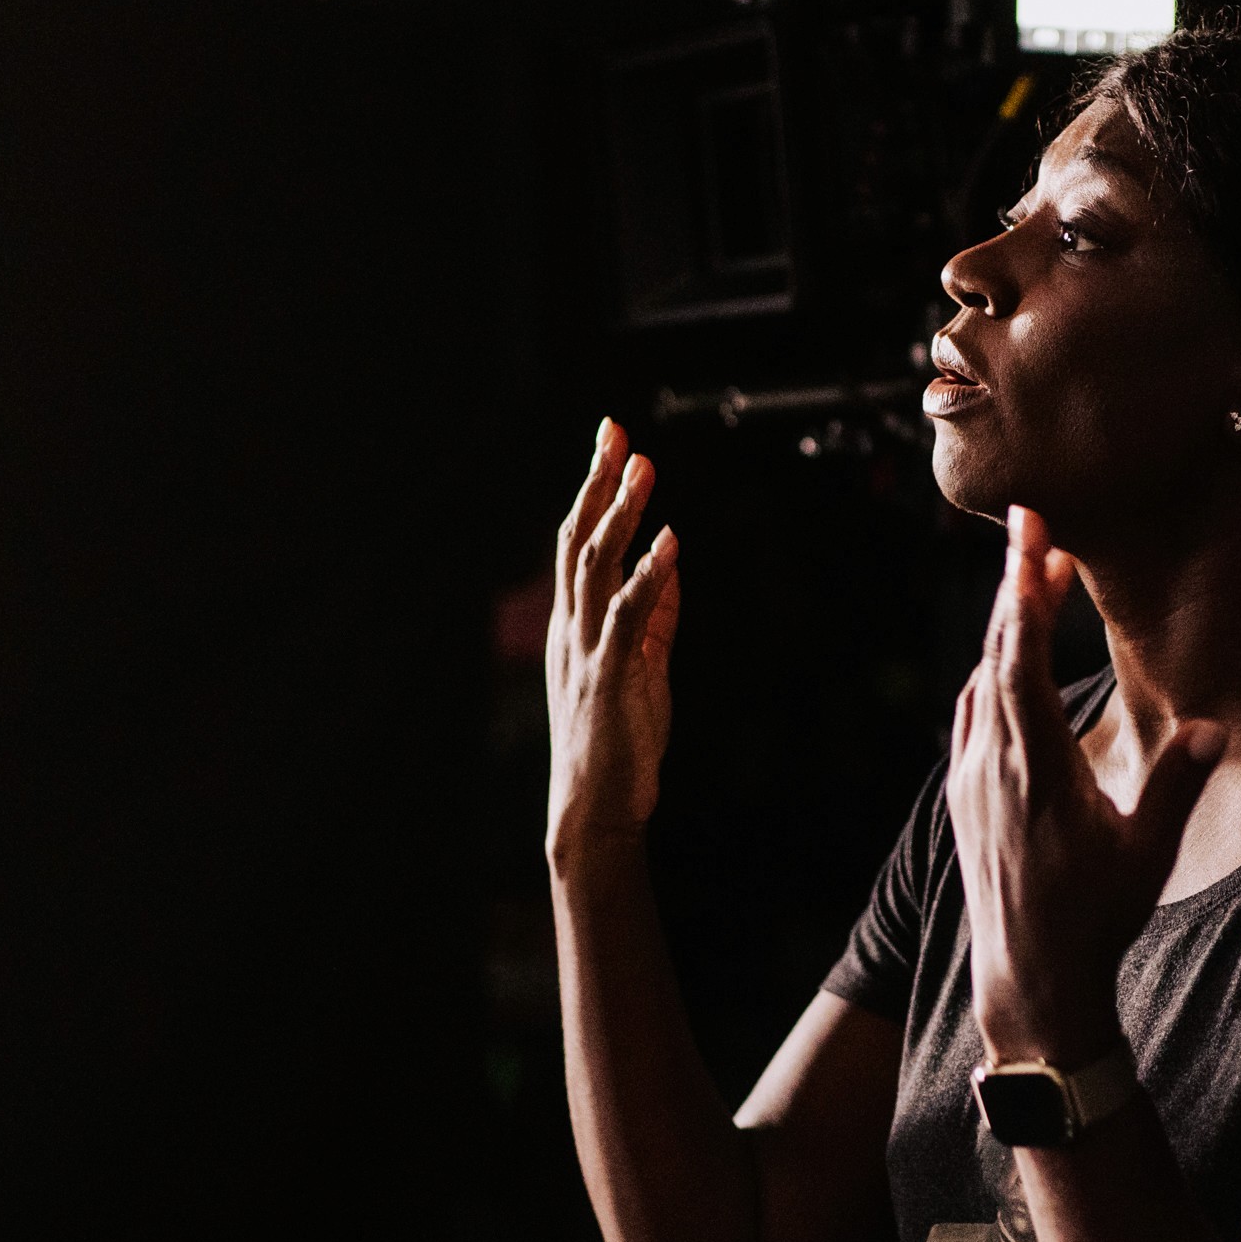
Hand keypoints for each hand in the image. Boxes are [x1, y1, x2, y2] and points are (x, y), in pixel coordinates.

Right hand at [546, 419, 679, 869]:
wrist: (595, 810)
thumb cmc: (617, 743)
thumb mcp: (642, 665)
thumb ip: (655, 614)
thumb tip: (669, 562)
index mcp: (574, 624)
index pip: (579, 543)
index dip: (595, 490)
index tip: (613, 443)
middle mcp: (571, 629)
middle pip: (578, 540)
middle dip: (597, 483)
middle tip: (615, 431)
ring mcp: (585, 651)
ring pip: (595, 568)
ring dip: (621, 515)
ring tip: (644, 470)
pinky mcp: (609, 677)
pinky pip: (628, 617)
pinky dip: (648, 576)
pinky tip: (669, 543)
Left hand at [947, 507, 1224, 1065]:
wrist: (1031, 983)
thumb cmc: (1093, 922)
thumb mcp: (1147, 855)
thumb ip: (1177, 784)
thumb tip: (1213, 727)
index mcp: (1035, 771)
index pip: (1020, 660)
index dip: (1026, 592)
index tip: (1035, 536)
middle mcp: (991, 767)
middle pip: (996, 655)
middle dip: (1015, 587)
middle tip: (1031, 527)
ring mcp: (972, 782)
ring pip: (980, 682)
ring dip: (1004, 629)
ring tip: (1031, 580)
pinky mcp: (967, 800)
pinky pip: (971, 715)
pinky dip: (990, 673)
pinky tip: (1004, 663)